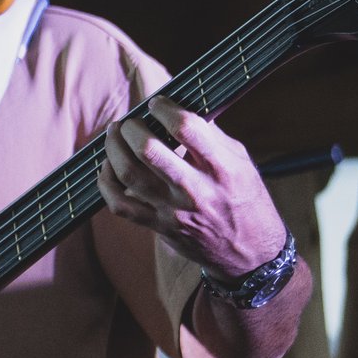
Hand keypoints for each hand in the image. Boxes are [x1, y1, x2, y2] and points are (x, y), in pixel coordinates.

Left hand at [98, 95, 287, 277]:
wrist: (250, 254)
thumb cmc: (245, 199)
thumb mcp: (240, 162)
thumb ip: (210, 136)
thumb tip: (178, 106)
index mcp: (222, 169)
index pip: (186, 128)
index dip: (165, 109)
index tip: (157, 103)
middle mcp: (196, 190)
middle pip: (149, 151)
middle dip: (131, 128)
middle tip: (129, 121)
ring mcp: (174, 211)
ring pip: (129, 175)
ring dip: (113, 149)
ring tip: (114, 135)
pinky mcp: (159, 227)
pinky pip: (119, 205)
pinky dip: (106, 183)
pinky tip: (109, 168)